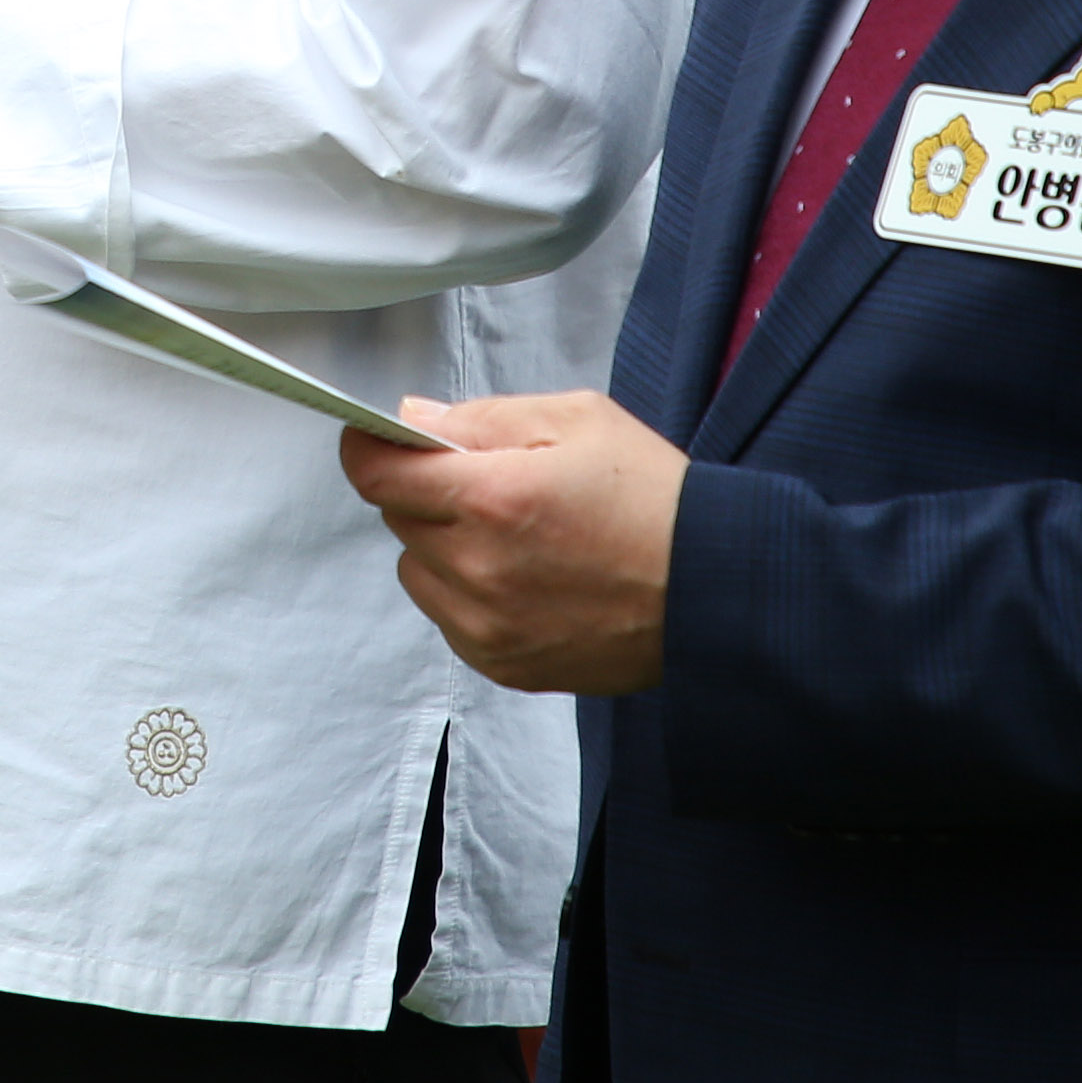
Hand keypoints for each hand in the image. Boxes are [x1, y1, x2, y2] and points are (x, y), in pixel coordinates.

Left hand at [345, 389, 684, 693]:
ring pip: (417, 571)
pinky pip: (448, 617)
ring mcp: (486, 625)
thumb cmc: (654, 499)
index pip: (377, 474)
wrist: (713, 591)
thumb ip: (483, 418)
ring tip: (515, 537)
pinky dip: (468, 594)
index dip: (369, 449)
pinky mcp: (501, 664)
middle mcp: (478, 568)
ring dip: (443, 547)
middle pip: (397, 518)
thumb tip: (413, 419)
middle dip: (426, 492)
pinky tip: (527, 579)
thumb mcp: (578, 420)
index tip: (375, 440)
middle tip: (488, 485)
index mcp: (492, 498)